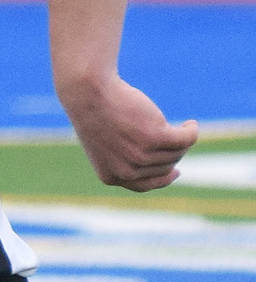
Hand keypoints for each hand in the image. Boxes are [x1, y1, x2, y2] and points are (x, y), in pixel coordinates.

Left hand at [63, 73, 198, 190]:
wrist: (89, 95)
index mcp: (111, 176)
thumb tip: (164, 168)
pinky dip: (191, 132)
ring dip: (184, 140)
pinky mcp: (155, 138)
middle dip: (172, 152)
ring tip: (184, 127)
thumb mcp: (105, 144)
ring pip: (176, 153)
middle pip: (164, 167)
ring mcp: (141, 156)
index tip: (175, 171)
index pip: (145, 185)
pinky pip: (186, 139)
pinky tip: (191, 124)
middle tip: (174, 135)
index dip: (163, 179)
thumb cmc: (96, 115)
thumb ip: (125, 160)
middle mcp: (127, 171)